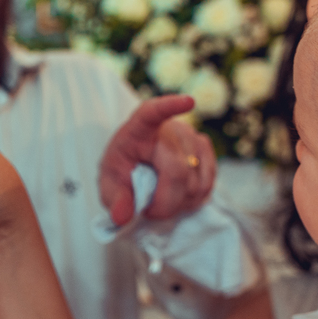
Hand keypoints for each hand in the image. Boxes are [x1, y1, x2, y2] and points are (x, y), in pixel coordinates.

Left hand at [99, 95, 216, 225]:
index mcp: (139, 129)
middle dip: (165, 203)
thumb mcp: (109, 184)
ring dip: (179, 203)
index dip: (170, 107)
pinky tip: (179, 197)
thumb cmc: (122, 170)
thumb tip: (122, 216)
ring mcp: (192, 137)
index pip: (152, 113)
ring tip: (162, 200)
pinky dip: (194, 199)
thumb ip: (114, 199)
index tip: (189, 101)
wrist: (136, 162)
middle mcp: (170, 129)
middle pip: (178, 172)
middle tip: (149, 211)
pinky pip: (208, 184)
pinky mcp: (205, 149)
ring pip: (196, 183)